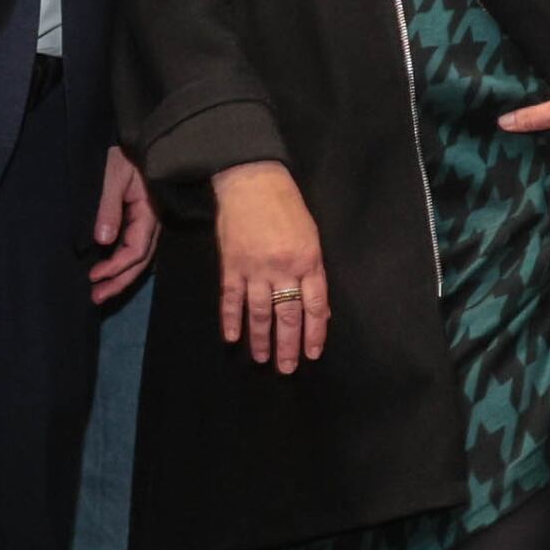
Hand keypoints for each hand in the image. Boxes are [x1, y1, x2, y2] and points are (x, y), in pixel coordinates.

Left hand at [88, 147, 158, 303]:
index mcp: (150, 213)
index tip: (94, 276)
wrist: (140, 136)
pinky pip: (137, 245)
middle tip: (96, 298)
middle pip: (140, 261)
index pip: (136, 250)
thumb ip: (109, 207)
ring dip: (121, 275)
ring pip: (140, 256)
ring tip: (100, 292)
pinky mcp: (144, 217)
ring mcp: (151, 221)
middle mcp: (154, 221)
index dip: (115, 267)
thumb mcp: (114, 175)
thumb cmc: (127, 152)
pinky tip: (110, 269)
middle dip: (119, 281)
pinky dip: (123, 261)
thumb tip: (103, 241)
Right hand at [211, 161, 328, 372]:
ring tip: (262, 359)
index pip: (315, 306)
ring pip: (259, 312)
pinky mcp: (231, 264)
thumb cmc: (287, 206)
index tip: (312, 354)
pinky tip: (231, 337)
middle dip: (288, 346)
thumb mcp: (311, 236)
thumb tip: (319, 309)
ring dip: (261, 339)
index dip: (315, 332)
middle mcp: (283, 268)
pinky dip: (230, 320)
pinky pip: (231, 298)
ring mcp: (255, 268)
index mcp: (308, 260)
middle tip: (286, 368)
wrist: (251, 181)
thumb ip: (314, 272)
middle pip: (288, 315)